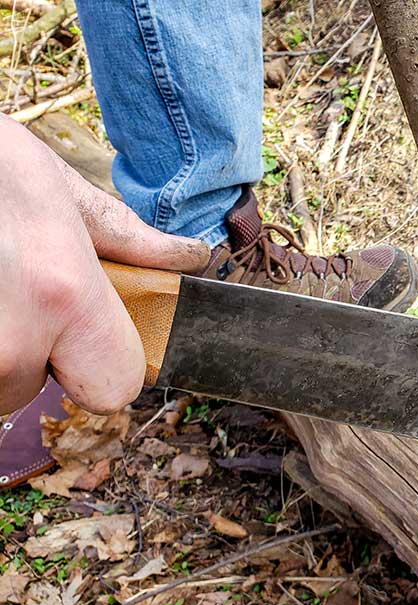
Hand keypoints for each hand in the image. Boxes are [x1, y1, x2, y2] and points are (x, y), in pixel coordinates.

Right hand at [0, 115, 208, 414]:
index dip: (103, 365)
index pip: (116, 388)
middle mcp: (12, 339)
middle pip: (33, 387)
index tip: (83, 338)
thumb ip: (128, 241)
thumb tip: (190, 257)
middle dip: (25, 352)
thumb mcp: (60, 192)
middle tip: (10, 292)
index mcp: (65, 296)